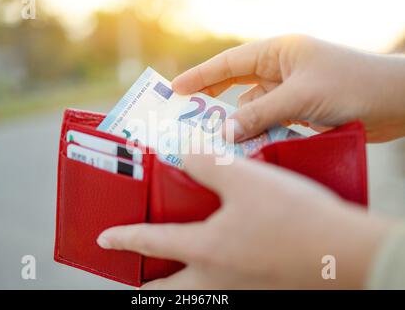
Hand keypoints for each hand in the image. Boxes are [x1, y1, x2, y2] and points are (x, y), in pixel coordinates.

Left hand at [97, 154, 392, 288]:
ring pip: (196, 293)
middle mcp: (217, 279)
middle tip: (138, 275)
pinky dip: (212, 280)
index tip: (103, 240)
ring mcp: (240, 290)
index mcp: (206, 250)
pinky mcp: (262, 290)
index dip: (123, 238)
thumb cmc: (293, 217)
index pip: (151, 242)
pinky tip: (224, 261)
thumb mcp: (245, 179)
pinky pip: (225, 290)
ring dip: (180, 283)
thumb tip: (182, 155)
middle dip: (148, 285)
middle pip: (168, 291)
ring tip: (177, 268)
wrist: (345, 253)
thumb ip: (206, 164)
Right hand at [171, 35, 404, 141]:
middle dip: (212, 98)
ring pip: (252, 107)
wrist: (395, 103)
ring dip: (238, 123)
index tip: (175, 89)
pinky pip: (268, 121)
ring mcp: (290, 91)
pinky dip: (257, 133)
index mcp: (279, 52)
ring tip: (214, 140)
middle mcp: (281, 69)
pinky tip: (246, 147)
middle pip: (236, 82)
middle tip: (185, 114)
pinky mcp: (299, 111)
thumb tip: (223, 134)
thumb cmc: (351, 86)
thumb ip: (258, 114)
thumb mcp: (300, 98)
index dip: (201, 75)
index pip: (230, 62)